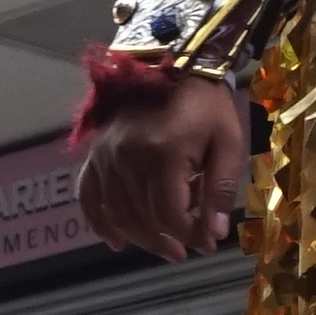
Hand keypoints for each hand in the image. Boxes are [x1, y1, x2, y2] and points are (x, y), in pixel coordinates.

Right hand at [78, 70, 252, 257]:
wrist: (172, 63)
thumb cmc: (207, 104)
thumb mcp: (227, 142)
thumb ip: (220, 189)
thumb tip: (215, 234)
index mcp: (163, 153)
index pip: (170, 215)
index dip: (190, 236)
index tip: (208, 244)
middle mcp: (127, 158)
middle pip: (143, 219)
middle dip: (168, 241)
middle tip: (188, 251)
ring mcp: (107, 156)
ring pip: (118, 214)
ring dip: (141, 238)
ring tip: (164, 246)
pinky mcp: (96, 153)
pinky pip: (88, 196)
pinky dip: (98, 223)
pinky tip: (115, 242)